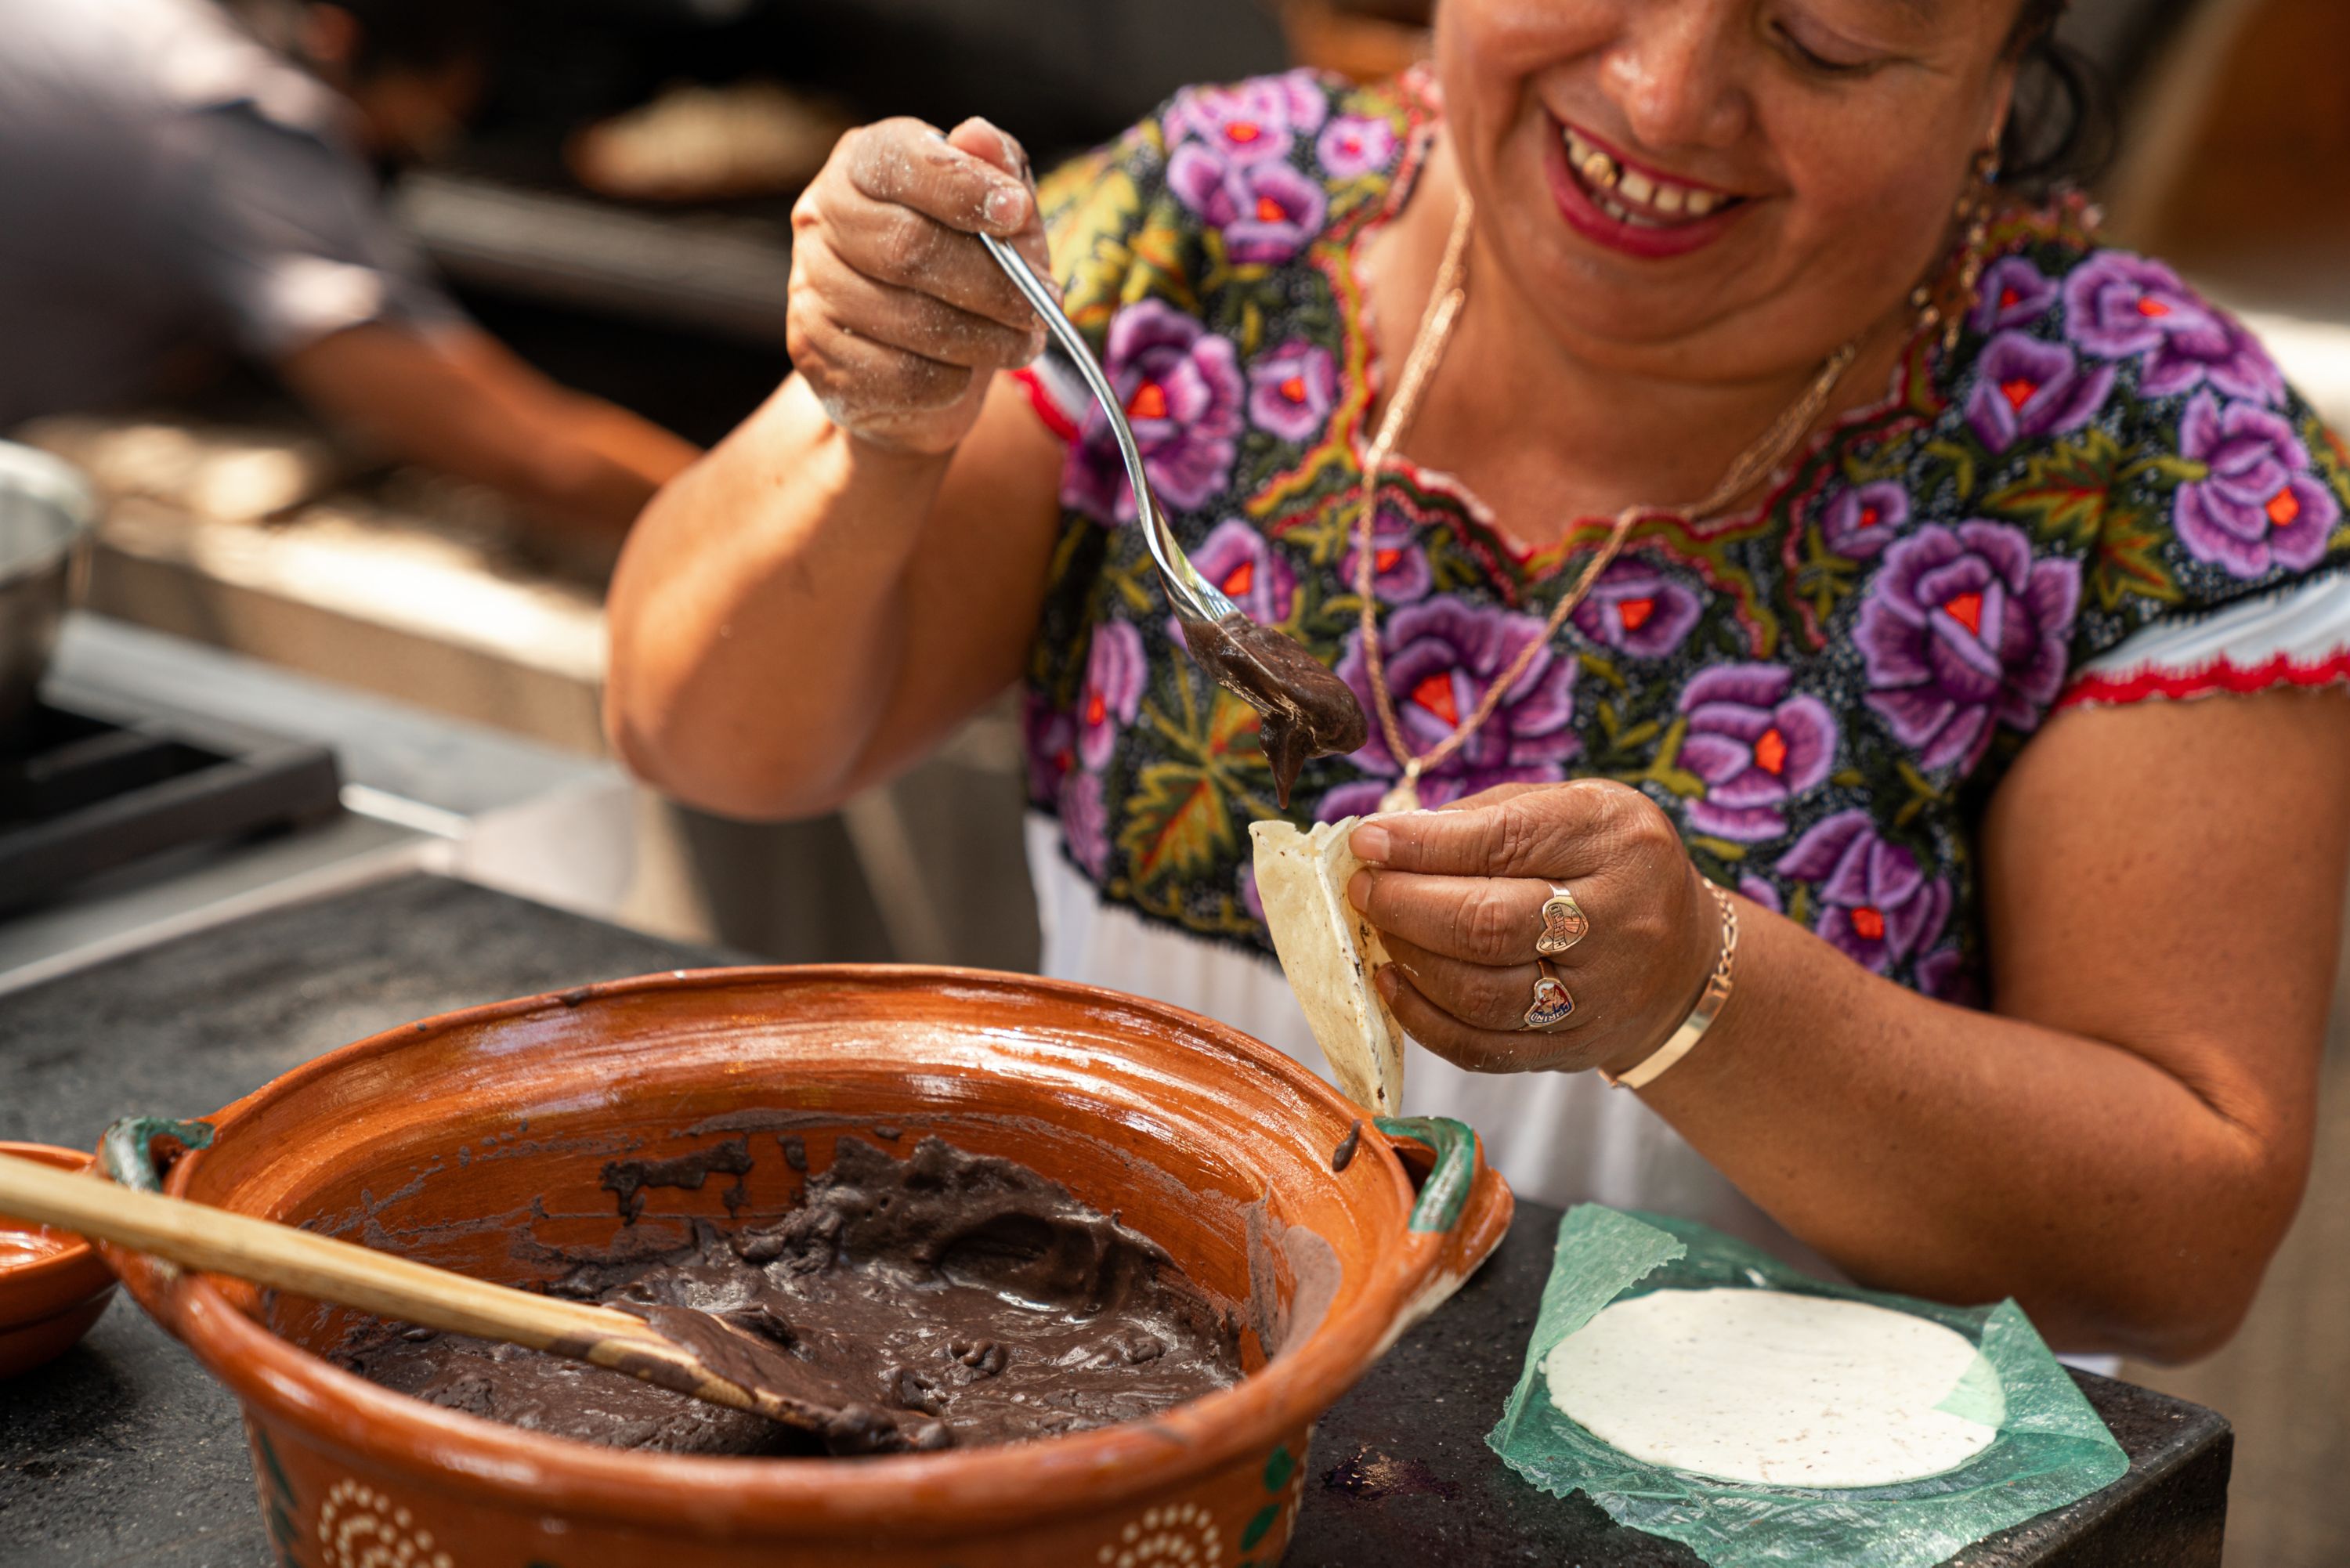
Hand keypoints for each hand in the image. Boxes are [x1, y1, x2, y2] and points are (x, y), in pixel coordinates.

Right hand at [788, 116, 1052, 454]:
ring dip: (983, 338)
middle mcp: (822, 216)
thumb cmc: (962, 270)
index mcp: (863, 163)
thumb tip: (980, 137)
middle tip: (1042, 304)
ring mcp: (809, 285)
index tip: (1015, 212)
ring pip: (907, 318)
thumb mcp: (998, 216)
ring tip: (1022, 342)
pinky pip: (898, 373)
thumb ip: (999, 173)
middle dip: (991, 282)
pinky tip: (967, 370)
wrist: (915, 364)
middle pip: (907, 247)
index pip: (901, 161)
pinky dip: (951, 378)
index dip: (962, 186)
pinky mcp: (814, 352)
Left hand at [1346, 780, 1723, 1075]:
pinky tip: (1393, 983)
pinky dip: (1422, 1018)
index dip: (1426, 844)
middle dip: (1407, 904)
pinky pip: (1482, 1047)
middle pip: (1492, 924)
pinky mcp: (1572, 1049)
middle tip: (1364, 889)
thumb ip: (1485, 818)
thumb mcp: (1572, 809)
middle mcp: (1619, 920)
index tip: (1369, 839)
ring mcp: (1599, 996)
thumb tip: (1388, 838)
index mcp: (1616, 840)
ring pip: (1481, 993)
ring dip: (1410, 960)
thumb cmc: (1604, 865)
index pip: (1508, 842)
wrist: (1681, 961)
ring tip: (1378, 930)